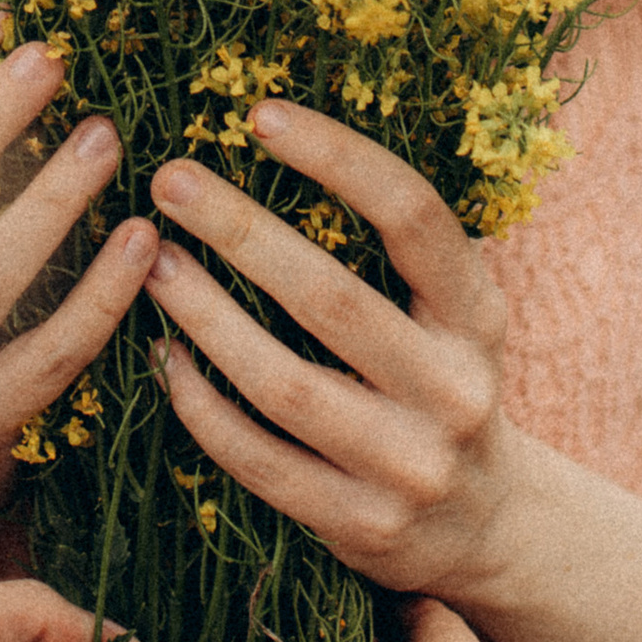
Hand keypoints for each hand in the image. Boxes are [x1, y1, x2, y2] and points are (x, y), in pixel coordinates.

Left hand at [143, 99, 519, 604]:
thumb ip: (399, 250)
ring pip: (284, 385)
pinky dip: (203, 407)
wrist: (488, 527)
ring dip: (206, 318)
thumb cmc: (441, 381)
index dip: (338, 157)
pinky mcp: (360, 525)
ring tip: (152, 264)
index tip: (259, 114)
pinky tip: (162, 358)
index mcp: (477, 315)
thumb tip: (278, 139)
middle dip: (241, 231)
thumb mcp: (454, 313)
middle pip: (332, 298)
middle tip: (170, 180)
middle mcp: (453, 389)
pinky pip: (260, 460)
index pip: (413, 216)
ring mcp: (408, 466)